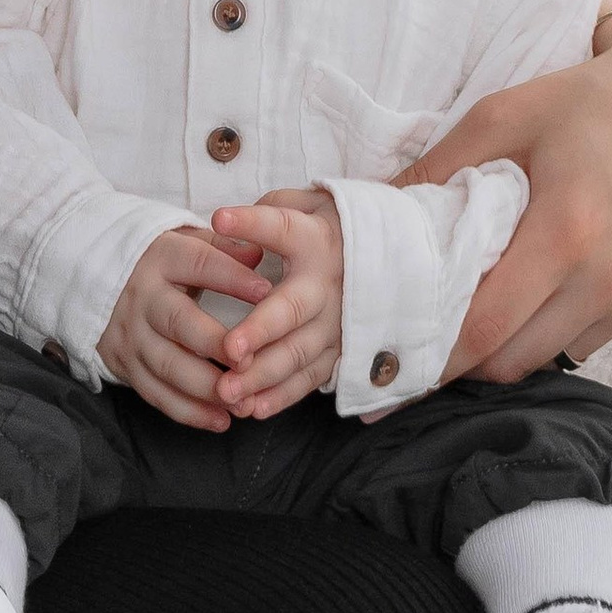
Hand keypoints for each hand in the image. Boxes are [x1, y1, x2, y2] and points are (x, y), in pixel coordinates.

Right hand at [96, 223, 269, 428]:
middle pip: (178, 321)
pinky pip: (155, 393)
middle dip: (215, 344)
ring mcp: (132, 333)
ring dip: (206, 388)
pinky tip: (221, 420)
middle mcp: (143, 296)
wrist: (96, 280)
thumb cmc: (164, 263)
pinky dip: (188, 411)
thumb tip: (258, 253)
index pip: (199, 263)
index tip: (267, 293)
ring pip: (168, 365)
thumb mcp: (188, 242)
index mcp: (162, 258)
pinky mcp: (125, 364)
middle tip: (248, 362)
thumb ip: (223, 249)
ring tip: (241, 401)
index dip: (232, 278)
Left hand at [210, 192, 342, 418]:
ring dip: (264, 374)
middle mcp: (328, 283)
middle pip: (293, 309)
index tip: (220, 218)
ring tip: (227, 391)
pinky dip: (283, 396)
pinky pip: (311, 378)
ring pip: (300, 352)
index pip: (283, 228)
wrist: (391, 255)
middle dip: (261, 331)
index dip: (254, 223)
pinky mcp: (340, 351)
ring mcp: (337, 321)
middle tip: (229, 349)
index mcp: (316, 239)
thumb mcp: (307, 204)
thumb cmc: (329, 227)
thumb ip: (270, 210)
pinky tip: (253, 408)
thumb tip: (228, 225)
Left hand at [404, 4, 611, 380]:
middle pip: (514, 359)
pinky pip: (589, 339)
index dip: (430, 357)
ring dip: (509, 346)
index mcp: (568, 230)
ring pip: (551, 356)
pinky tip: (538, 291)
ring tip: (476, 314)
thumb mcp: (501, 116)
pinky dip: (554, 329)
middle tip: (419, 347)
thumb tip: (370, 214)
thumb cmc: (584, 100)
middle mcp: (611, 276)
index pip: (485, 328)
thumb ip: (436, 171)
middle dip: (460, 362)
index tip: (388, 370)